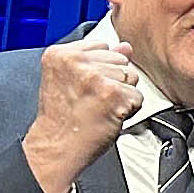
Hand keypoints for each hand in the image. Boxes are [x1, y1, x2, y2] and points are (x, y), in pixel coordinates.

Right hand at [24, 35, 143, 192]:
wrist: (56, 147)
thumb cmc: (62, 119)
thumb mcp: (71, 80)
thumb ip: (98, 58)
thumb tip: (126, 46)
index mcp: (60, 54)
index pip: (102, 45)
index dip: (100, 68)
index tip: (87, 86)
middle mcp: (75, 61)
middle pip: (120, 60)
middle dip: (113, 80)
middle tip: (93, 99)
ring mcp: (94, 76)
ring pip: (131, 77)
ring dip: (122, 95)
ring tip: (100, 107)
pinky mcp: (111, 93)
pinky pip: (137, 96)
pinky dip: (129, 110)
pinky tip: (108, 115)